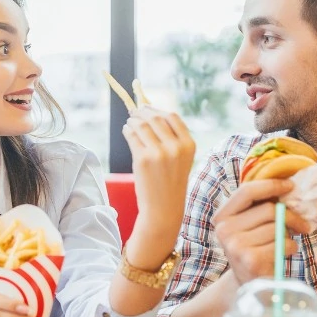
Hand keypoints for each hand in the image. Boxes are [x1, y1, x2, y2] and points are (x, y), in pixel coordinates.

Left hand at [122, 106, 195, 257]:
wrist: (163, 208)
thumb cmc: (170, 182)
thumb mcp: (180, 158)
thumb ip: (172, 137)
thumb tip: (151, 112)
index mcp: (189, 145)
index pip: (172, 116)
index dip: (158, 109)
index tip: (148, 108)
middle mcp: (176, 147)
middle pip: (155, 118)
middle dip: (142, 112)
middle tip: (135, 112)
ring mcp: (159, 153)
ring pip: (141, 125)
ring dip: (133, 121)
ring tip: (130, 123)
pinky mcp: (142, 159)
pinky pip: (132, 136)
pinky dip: (127, 130)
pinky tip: (127, 131)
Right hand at [211, 179, 312, 284]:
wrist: (250, 287)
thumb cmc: (255, 250)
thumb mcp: (249, 227)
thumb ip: (259, 207)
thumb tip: (288, 185)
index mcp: (222, 217)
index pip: (247, 191)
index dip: (271, 185)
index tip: (290, 186)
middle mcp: (224, 230)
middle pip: (268, 209)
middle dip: (291, 216)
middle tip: (301, 225)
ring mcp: (236, 246)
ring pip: (277, 227)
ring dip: (289, 235)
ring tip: (285, 244)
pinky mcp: (251, 260)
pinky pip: (283, 243)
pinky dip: (291, 248)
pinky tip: (283, 255)